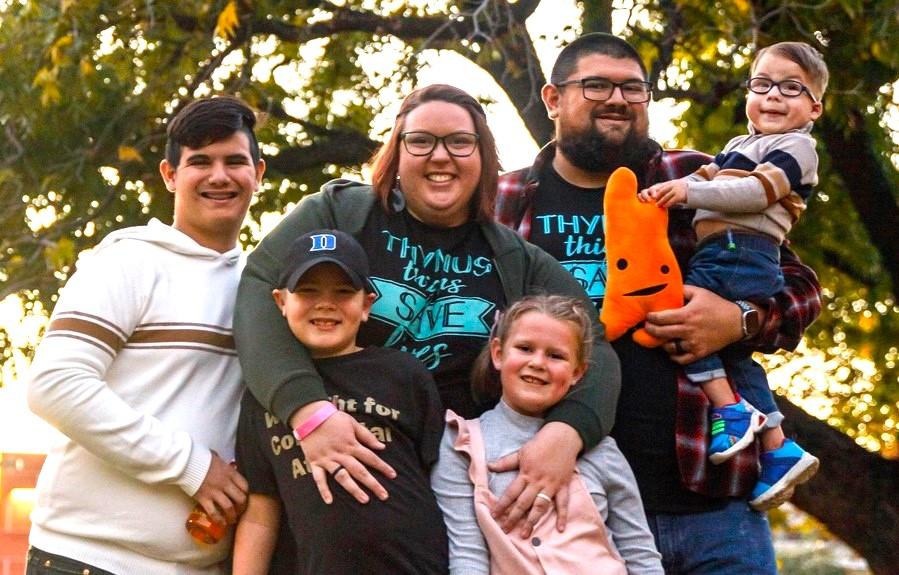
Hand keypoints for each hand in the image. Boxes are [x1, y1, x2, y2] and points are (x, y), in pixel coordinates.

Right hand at [195, 451, 248, 525]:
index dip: (247, 494)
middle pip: (240, 498)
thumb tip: (225, 463)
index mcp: (230, 473)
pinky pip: (214, 512)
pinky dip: (219, 519)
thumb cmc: (201, 458)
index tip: (246, 498)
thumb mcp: (217, 458)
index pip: (245, 486)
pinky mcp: (204, 498)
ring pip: (229, 507)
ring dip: (232, 515)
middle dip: (242, 507)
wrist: (186, 462)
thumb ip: (223, 464)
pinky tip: (222, 523)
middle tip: (241, 511)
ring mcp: (214, 492)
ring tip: (232, 520)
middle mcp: (225, 483)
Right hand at [290, 402, 395, 504]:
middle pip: (360, 471)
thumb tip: (382, 447)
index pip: (371, 457)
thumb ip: (367, 436)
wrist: (310, 415)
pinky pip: (319, 478)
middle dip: (373, 484)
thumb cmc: (333, 418)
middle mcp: (341, 454)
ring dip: (354, 489)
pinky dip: (323, 489)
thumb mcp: (353, 423)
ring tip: (364, 500)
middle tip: (384, 495)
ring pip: (342, 477)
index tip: (393, 475)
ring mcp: (328, 459)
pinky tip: (329, 501)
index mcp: (351, 444)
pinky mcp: (315, 462)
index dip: (382, 467)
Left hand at [488, 422, 580, 536]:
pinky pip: (563, 503)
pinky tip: (560, 529)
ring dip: (532, 521)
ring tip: (525, 534)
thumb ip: (506, 462)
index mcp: (525, 474)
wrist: (562, 437)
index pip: (511, 493)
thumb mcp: (521, 452)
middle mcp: (537, 482)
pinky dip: (562, 516)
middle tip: (506, 530)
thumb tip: (489, 466)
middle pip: (523, 503)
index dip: (501, 505)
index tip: (494, 515)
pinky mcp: (563, 486)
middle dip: (513, 518)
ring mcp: (551, 485)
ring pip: (540, 506)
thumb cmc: (540, 444)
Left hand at [639, 180, 687, 207]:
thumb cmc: (681, 192)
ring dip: (660, 201)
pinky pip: (671, 200)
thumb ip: (665, 191)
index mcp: (669, 183)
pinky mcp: (679, 195)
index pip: (658, 187)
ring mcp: (676, 189)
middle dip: (655, 196)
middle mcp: (672, 185)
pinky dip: (667, 204)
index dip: (652, 192)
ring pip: (665, 196)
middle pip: (661, 191)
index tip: (648, 198)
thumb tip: (655, 197)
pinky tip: (664, 206)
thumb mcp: (673, 189)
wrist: (694, 191)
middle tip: (650, 202)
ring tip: (656, 205)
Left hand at [644, 285, 744, 363]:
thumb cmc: (716, 305)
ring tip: (660, 338)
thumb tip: (668, 289)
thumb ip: (683, 290)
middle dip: (650, 330)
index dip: (651, 318)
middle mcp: (689, 330)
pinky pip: (681, 359)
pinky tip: (671, 350)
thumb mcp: (700, 292)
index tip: (647, 317)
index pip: (662, 318)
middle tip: (647, 327)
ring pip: (670, 347)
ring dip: (662, 343)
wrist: (737, 322)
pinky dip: (673, 356)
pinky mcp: (699, 353)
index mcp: (687, 315)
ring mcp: (694, 344)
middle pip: (662, 333)